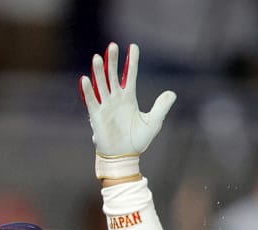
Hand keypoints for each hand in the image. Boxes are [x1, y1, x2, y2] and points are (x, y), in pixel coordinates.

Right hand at [81, 42, 176, 178]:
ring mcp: (106, 106)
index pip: (130, 75)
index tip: (133, 46)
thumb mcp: (154, 122)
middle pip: (113, 75)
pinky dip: (88, 90)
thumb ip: (161, 107)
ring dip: (99, 71)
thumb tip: (172, 93)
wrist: (125, 156)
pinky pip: (92, 101)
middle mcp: (116, 99)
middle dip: (112, 61)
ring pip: (101, 84)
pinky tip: (85, 78)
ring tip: (97, 57)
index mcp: (129, 98)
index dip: (132, 61)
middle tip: (112, 46)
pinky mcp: (97, 116)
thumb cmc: (138, 140)